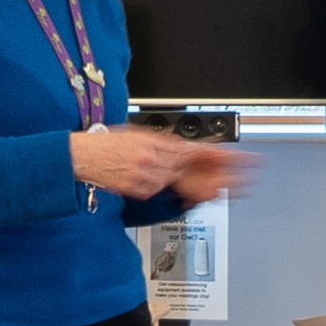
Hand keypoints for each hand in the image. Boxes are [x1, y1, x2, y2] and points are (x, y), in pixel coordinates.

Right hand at [69, 126, 254, 203]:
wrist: (80, 157)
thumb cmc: (104, 144)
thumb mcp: (136, 134)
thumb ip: (160, 141)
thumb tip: (180, 148)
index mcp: (155, 141)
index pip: (193, 149)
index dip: (217, 154)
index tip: (236, 156)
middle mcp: (153, 159)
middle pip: (192, 168)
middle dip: (221, 172)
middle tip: (246, 174)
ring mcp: (146, 176)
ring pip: (177, 182)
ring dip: (196, 184)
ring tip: (220, 185)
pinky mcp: (137, 191)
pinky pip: (159, 192)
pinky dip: (168, 191)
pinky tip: (177, 189)